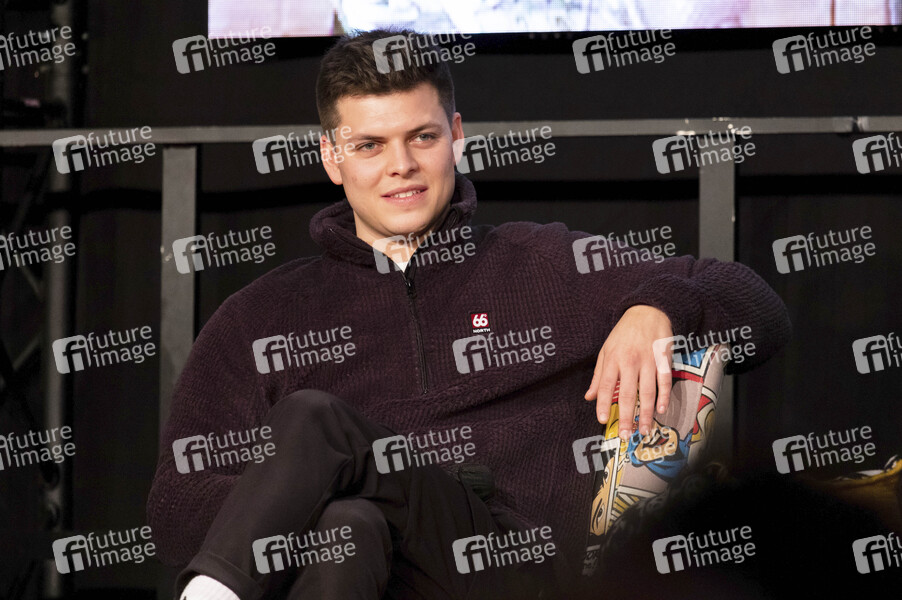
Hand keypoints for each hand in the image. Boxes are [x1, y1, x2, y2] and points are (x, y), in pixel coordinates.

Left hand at [584, 305, 672, 437]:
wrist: (647, 311)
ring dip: (646, 413)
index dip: (603, 403)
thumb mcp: (606, 351)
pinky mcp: (664, 359)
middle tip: (626, 435)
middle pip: (628, 392)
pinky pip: (665, 381)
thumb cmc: (624, 334)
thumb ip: (599, 376)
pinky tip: (661, 410)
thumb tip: (589, 397)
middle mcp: (630, 360)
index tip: (602, 420)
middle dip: (626, 416)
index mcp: (613, 358)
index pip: (606, 384)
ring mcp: (648, 360)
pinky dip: (664, 396)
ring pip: (648, 391)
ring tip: (644, 430)